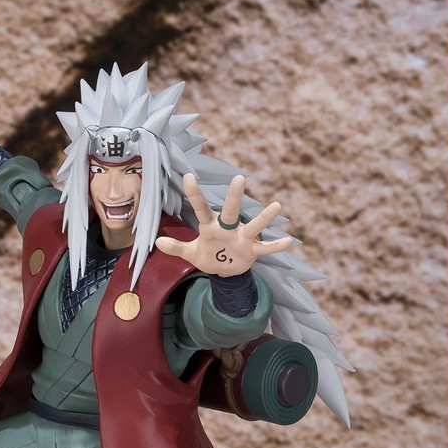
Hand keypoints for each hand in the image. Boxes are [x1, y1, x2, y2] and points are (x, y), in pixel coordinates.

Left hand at [154, 173, 292, 275]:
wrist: (224, 270)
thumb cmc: (208, 255)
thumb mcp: (191, 254)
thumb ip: (176, 248)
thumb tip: (157, 241)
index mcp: (210, 227)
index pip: (201, 209)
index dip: (195, 194)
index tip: (188, 176)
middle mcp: (228, 228)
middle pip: (231, 211)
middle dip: (234, 197)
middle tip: (239, 178)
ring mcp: (241, 239)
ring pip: (254, 227)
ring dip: (264, 218)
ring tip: (276, 205)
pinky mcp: (252, 251)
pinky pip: (265, 249)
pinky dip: (276, 246)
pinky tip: (289, 241)